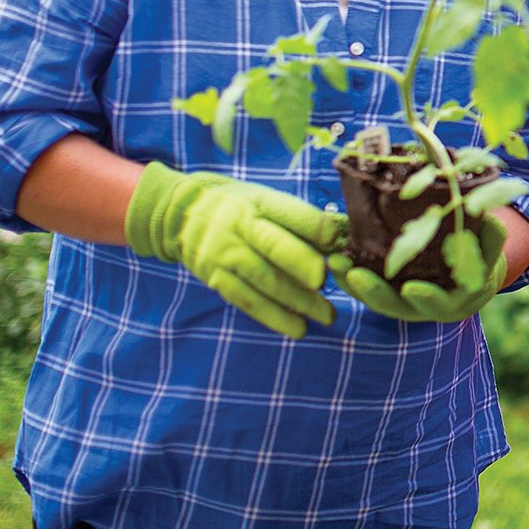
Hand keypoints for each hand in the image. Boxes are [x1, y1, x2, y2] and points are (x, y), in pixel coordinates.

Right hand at [124, 161, 344, 338]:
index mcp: (259, 202)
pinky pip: (245, 299)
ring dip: (296, 300)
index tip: (340, 241)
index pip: (289, 212)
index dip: (315, 227)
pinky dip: (272, 316)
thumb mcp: (266, 200)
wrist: (184, 212)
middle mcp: (239, 225)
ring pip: (262, 278)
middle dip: (301, 264)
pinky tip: (297, 329)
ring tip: (327, 315)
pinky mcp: (215, 277)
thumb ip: (302, 219)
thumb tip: (344, 237)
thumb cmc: (242, 207)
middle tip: (326, 281)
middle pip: (273, 245)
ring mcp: (224, 253)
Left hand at [329, 214, 505, 321]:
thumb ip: (492, 235)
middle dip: (375, 292)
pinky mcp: (388, 292)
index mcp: (458, 299)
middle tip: (355, 276)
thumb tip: (486, 216)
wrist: (472, 268)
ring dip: (353, 283)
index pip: (440, 304)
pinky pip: (366, 289)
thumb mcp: (492, 245)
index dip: (426, 298)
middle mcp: (427, 307)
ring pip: (376, 299)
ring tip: (336, 261)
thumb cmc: (483, 252)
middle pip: (397, 307)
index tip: (410, 289)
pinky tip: (335, 258)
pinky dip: (349, 276)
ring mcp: (405, 302)